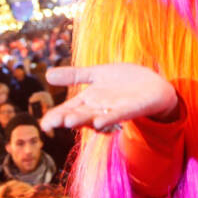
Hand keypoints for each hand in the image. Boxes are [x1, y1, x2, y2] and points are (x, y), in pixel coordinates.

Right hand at [39, 63, 177, 132]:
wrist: (154, 85)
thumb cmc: (124, 81)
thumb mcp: (97, 74)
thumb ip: (74, 75)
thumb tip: (47, 74)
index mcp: (89, 100)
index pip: (68, 109)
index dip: (56, 116)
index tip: (43, 123)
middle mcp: (99, 108)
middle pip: (79, 115)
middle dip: (65, 118)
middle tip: (50, 123)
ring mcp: (114, 110)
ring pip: (95, 117)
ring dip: (83, 119)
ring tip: (69, 121)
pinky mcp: (130, 109)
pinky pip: (117, 115)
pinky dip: (108, 118)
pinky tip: (99, 121)